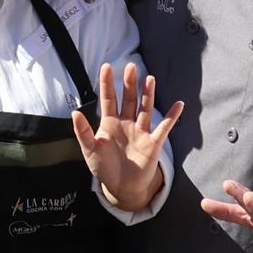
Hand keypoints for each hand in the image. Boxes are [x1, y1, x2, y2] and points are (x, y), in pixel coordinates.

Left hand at [72, 62, 180, 211]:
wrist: (122, 187)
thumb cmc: (104, 167)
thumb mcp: (90, 150)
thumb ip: (83, 132)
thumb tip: (74, 112)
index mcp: (109, 124)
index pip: (108, 99)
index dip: (107, 83)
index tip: (106, 66)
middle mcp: (126, 124)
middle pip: (128, 100)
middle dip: (129, 83)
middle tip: (131, 66)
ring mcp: (140, 132)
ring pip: (145, 109)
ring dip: (148, 94)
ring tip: (150, 78)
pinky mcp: (153, 143)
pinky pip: (164, 127)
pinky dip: (172, 116)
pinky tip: (179, 104)